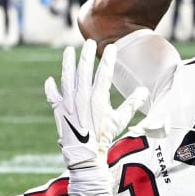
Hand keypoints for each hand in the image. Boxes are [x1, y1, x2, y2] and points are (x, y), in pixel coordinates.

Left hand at [44, 40, 148, 169]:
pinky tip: (50, 80)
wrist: (84, 153)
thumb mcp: (120, 120)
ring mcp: (68, 101)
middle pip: (84, 69)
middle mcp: (81, 96)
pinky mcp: (58, 109)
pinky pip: (52, 95)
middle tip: (89, 42)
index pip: (104, 72)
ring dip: (67, 62)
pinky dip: (51, 88)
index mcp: (98, 97)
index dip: (108, 59)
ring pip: (67, 77)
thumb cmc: (104, 137)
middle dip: (86, 54)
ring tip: (68, 50)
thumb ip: (132, 104)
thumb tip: (144, 91)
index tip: (111, 47)